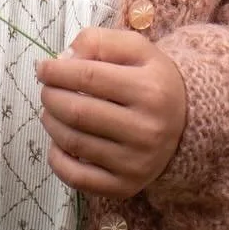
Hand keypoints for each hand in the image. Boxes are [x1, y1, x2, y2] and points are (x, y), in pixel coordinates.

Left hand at [34, 26, 186, 198]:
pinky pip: (77, 177)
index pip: (88, 77)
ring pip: (74, 143)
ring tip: (51, 111)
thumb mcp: (135, 49)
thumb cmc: (152, 81)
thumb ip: (99, 42)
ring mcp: (135, 163)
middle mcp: (146, 130)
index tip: (42, 68)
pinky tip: (59, 142)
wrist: (185, 125)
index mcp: (150, 90)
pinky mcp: (124, 187)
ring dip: (51, 123)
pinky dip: (57, 159)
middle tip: (47, 90)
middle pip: (78, 112)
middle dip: (51, 97)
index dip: (57, 71)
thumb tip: (62, 60)